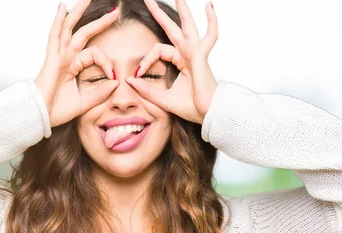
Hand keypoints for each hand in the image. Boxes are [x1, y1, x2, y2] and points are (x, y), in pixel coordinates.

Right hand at [35, 0, 119, 127]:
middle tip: (115, 11)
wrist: (39, 117)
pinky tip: (62, 8)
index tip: (114, 76)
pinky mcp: (51, 59)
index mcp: (73, 67)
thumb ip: (100, 93)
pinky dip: (58, 22)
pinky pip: (55, 36)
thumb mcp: (85, 102)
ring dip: (79, 13)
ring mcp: (58, 56)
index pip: (95, 55)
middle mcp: (66, 58)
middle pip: (84, 34)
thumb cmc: (57, 111)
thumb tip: (116, 82)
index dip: (107, 63)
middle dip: (99, 22)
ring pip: (70, 28)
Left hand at [125, 0, 217, 123]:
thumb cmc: (192, 108)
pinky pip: (210, 35)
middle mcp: (188, 54)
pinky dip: (212, 21)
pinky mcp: (202, 55)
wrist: (208, 114)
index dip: (146, 60)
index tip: (137, 73)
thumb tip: (129, 80)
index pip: (158, 50)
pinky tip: (209, 6)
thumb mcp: (162, 99)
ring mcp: (196, 53)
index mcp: (181, 61)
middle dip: (159, 14)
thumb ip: (146, 90)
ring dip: (182, 8)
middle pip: (172, 28)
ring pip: (188, 25)